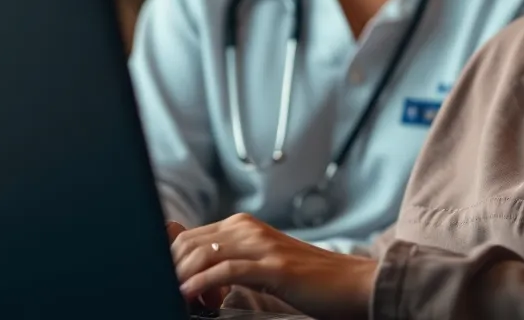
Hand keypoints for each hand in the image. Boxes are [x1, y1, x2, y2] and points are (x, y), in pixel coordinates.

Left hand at [171, 213, 376, 319]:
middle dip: (172, 269)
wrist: (351, 283)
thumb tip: (195, 276)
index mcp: (243, 225)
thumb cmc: (307, 280)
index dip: (173, 263)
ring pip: (203, 254)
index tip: (174, 287)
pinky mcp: (273, 267)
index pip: (189, 237)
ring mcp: (261, 246)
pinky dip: (201, 283)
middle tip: (172, 295)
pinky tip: (190, 295)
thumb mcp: (261, 265)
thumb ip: (231, 263)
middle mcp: (248, 229)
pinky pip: (226, 271)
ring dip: (182, 278)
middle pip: (189, 243)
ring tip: (179, 298)